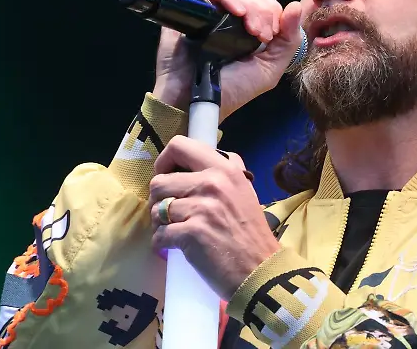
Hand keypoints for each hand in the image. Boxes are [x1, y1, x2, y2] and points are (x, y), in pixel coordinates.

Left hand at [148, 136, 280, 299]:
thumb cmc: (251, 232)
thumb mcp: (245, 190)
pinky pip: (159, 234)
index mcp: (224, 169)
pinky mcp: (191, 234)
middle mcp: (212, 183)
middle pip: (159, 181)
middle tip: (171, 213)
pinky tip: (174, 247)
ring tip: (173, 230)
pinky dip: (162, 244)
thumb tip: (209, 156)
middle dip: (158, 199)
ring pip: (156, 208)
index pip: (179, 146)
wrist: (260, 270)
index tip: (169, 177)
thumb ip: (227, 170)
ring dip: (159, 222)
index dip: (165, 162)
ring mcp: (201, 208)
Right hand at [152, 0, 303, 118]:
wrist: (195, 101)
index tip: (269, 37)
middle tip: (261, 36)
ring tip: (250, 29)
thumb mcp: (270, 69)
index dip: (272, 12)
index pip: (264, 1)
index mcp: (248, 27)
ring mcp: (208, 11)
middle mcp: (228, 16)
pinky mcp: (189, 9)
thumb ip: (288, 40)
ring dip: (247, 2)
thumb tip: (297, 6)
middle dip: (262, 9)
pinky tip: (236, 12)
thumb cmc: (232, 90)